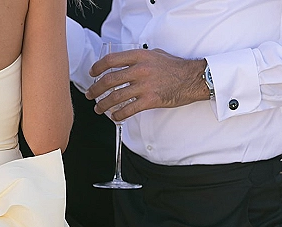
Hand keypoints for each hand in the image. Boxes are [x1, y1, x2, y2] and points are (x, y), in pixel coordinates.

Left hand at [86, 48, 208, 121]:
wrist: (191, 78)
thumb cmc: (175, 67)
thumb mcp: (155, 54)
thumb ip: (139, 58)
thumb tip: (125, 63)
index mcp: (139, 56)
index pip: (111, 61)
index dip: (98, 68)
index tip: (92, 74)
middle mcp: (140, 70)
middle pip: (109, 80)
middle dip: (96, 90)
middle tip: (90, 95)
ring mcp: (144, 86)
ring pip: (116, 97)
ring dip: (103, 105)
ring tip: (98, 109)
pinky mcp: (149, 100)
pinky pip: (128, 109)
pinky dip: (118, 114)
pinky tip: (115, 116)